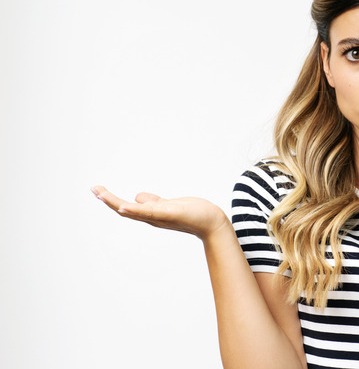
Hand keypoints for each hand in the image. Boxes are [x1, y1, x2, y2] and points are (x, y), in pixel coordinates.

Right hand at [91, 186, 229, 239]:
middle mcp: (153, 217)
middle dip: (108, 200)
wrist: (211, 222)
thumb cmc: (191, 213)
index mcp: (150, 214)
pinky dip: (138, 209)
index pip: (126, 208)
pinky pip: (152, 211)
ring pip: (135, 211)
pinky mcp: (172, 213)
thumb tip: (137, 198)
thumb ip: (153, 202)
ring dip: (117, 203)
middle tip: (94, 189)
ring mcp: (161, 216)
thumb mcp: (168, 205)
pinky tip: (126, 206)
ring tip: (102, 194)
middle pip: (125, 210)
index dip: (110, 201)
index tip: (97, 190)